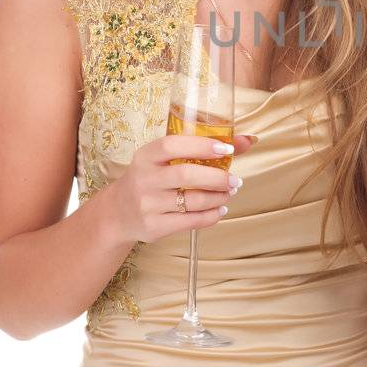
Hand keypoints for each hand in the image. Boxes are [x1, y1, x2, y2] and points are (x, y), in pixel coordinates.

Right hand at [106, 131, 254, 243]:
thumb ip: (201, 148)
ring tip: (229, 193)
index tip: (226, 150)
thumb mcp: (163, 160)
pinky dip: (211, 216)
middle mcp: (143, 179)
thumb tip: (248, 140)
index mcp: (145, 156)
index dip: (202, 146)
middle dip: (218, 178)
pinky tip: (220, 209)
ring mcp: (147, 205)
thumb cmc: (149, 179)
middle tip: (236, 180)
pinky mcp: (153, 227)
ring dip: (218, 197)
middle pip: (187, 175)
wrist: (117, 213)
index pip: (173, 145)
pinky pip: (190, 222)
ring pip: (192, 201)